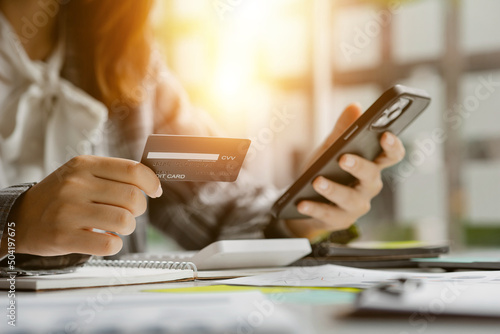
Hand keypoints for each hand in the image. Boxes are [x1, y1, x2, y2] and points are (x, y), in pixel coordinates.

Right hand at [9, 155, 161, 256]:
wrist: (21, 218)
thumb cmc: (60, 196)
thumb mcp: (81, 173)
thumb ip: (113, 174)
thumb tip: (152, 183)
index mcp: (85, 166)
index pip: (133, 170)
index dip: (152, 183)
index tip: (155, 191)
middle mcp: (76, 185)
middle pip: (133, 198)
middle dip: (138, 210)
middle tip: (128, 212)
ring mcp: (69, 211)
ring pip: (125, 222)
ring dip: (127, 228)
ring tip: (115, 227)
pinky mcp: (64, 237)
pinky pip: (109, 245)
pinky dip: (114, 245)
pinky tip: (104, 240)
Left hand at [284, 103, 405, 239]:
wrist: (307, 199)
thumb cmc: (326, 170)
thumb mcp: (331, 148)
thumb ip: (343, 130)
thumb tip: (355, 107)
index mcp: (372, 165)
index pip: (391, 156)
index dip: (393, 146)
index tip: (386, 134)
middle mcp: (368, 186)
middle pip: (371, 176)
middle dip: (359, 166)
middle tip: (343, 158)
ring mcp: (356, 205)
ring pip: (350, 198)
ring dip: (333, 189)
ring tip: (317, 181)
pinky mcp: (339, 220)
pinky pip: (328, 214)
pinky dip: (314, 208)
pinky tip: (302, 202)